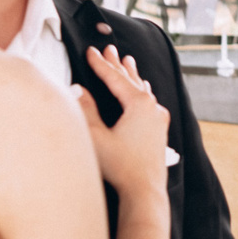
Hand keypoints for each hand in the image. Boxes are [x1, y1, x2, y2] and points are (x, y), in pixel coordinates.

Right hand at [75, 44, 170, 196]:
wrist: (144, 190)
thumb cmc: (120, 166)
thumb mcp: (96, 136)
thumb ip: (86, 110)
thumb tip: (78, 90)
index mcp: (138, 103)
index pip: (114, 78)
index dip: (100, 64)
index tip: (90, 50)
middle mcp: (152, 107)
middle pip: (130, 79)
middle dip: (117, 63)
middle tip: (109, 47)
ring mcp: (159, 118)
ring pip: (142, 89)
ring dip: (132, 74)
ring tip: (128, 60)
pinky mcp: (160, 130)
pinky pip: (150, 102)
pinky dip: (142, 91)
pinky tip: (144, 89)